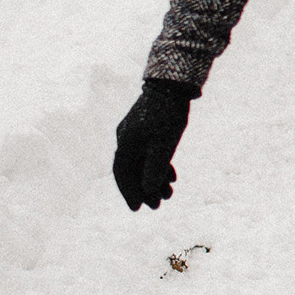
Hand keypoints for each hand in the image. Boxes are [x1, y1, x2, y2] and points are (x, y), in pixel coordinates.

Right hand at [114, 79, 196, 209]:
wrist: (172, 86)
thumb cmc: (167, 115)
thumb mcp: (163, 144)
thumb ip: (155, 168)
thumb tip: (148, 191)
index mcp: (125, 143)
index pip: (122, 173)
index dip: (129, 192)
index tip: (137, 208)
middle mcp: (126, 139)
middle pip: (132, 170)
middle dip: (144, 189)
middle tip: (157, 206)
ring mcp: (136, 133)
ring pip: (143, 162)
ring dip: (154, 179)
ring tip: (169, 194)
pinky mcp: (147, 129)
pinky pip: (150, 153)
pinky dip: (159, 166)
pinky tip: (172, 177)